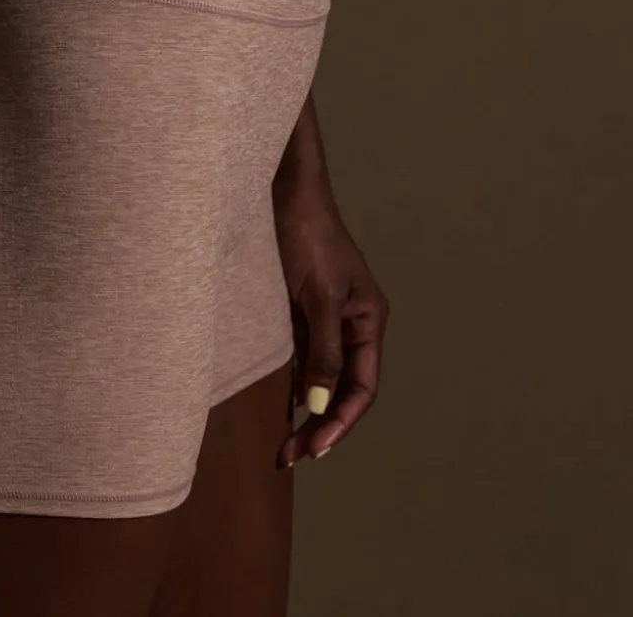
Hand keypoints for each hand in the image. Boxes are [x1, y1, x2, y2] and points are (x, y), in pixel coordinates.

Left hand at [272, 181, 389, 467]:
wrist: (283, 190)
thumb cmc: (306, 235)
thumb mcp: (318, 297)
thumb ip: (323, 350)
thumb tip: (318, 404)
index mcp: (369, 320)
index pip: (362, 386)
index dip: (340, 420)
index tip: (316, 447)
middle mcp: (353, 323)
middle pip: (342, 387)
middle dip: (321, 424)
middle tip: (292, 455)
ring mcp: (326, 318)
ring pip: (320, 377)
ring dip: (305, 410)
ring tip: (284, 444)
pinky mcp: (300, 310)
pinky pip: (301, 357)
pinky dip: (291, 383)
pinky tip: (276, 406)